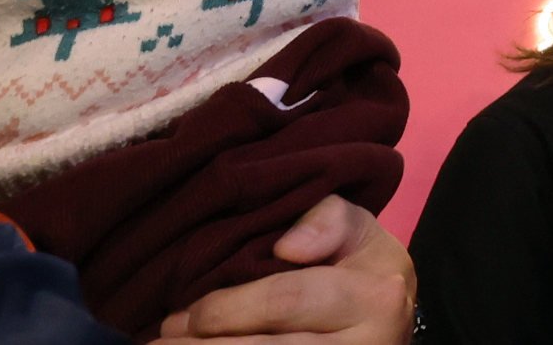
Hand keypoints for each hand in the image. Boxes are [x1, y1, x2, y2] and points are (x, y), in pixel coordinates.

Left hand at [159, 196, 415, 341]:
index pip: (286, 301)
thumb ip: (327, 219)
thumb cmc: (360, 268)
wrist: (388, 323)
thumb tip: (287, 247)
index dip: (230, 309)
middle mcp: (369, 344)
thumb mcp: (356, 230)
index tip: (188, 313)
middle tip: (164, 339)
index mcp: (375, 296)